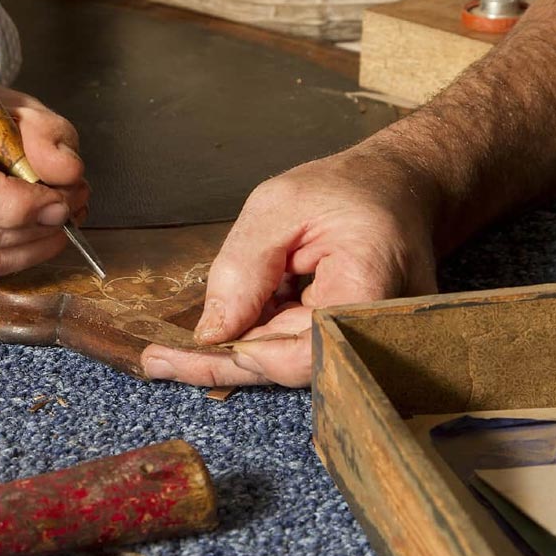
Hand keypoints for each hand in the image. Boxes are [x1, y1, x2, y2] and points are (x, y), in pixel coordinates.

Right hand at [0, 85, 89, 280]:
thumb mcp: (12, 103)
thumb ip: (45, 133)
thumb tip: (66, 174)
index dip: (18, 205)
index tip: (59, 200)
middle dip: (33, 227)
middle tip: (69, 207)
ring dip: (28, 249)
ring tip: (57, 223)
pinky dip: (8, 261)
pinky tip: (30, 238)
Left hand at [141, 146, 438, 386]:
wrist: (398, 189)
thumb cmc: (342, 189)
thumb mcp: (278, 206)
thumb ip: (243, 267)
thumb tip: (213, 333)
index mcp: (370, 284)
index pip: (307, 351)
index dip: (250, 356)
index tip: (195, 348)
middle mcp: (378, 329)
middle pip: (292, 366)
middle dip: (222, 362)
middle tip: (157, 360)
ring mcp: (369, 342)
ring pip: (289, 363)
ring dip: (232, 354)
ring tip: (168, 353)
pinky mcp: (350, 342)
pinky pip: (297, 349)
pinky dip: (255, 341)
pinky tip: (212, 339)